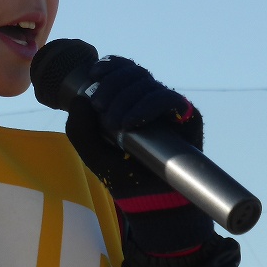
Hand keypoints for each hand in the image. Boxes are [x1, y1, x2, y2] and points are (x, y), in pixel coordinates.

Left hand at [64, 56, 211, 254]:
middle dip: (112, 86)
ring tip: (115, 124)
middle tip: (100, 108)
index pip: (122, 69)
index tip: (94, 74)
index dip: (109, 65)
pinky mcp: (187, 117)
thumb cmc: (121, 174)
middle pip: (132, 72)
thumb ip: (79, 127)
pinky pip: (168, 99)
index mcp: (128, 99)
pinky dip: (147, 106)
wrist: (150, 200)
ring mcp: (168, 107)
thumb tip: (80, 98)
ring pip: (147, 84)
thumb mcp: (91, 151)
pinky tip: (131, 123)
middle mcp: (149, 98)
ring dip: (126, 99)